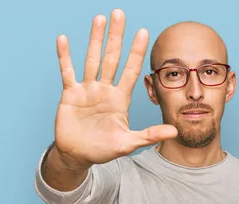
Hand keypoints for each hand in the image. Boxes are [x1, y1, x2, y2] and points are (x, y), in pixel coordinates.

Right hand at [53, 9, 176, 168]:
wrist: (79, 155)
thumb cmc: (104, 149)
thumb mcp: (128, 143)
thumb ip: (150, 135)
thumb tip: (175, 131)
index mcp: (120, 98)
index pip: (131, 70)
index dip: (136, 52)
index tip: (144, 32)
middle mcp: (105, 89)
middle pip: (112, 57)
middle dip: (117, 36)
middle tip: (120, 13)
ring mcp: (87, 90)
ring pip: (92, 59)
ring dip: (95, 39)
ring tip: (100, 19)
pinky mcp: (70, 94)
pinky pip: (67, 72)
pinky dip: (65, 56)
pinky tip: (64, 39)